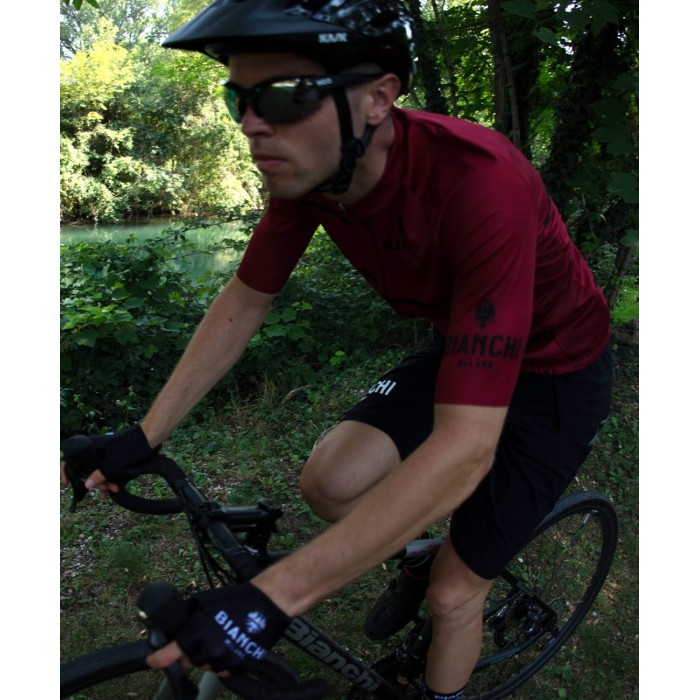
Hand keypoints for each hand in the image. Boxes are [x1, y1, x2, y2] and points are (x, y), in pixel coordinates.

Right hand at [61, 424, 159, 495]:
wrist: (150, 437)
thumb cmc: (132, 447)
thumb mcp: (115, 463)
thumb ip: (100, 475)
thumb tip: (86, 485)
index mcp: (90, 447)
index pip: (70, 459)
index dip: (65, 472)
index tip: (67, 484)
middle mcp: (95, 450)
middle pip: (86, 469)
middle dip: (93, 482)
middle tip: (103, 491)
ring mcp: (104, 454)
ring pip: (97, 471)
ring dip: (103, 482)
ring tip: (113, 490)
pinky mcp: (113, 457)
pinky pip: (106, 469)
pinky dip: (108, 479)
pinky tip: (114, 489)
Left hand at [146, 583, 290, 673]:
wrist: (268, 603)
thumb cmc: (237, 598)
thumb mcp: (206, 600)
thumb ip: (188, 615)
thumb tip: (178, 622)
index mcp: (195, 635)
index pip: (168, 655)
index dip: (157, 659)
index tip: (152, 661)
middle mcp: (207, 652)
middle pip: (189, 662)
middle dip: (191, 651)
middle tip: (204, 635)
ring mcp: (224, 662)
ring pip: (207, 667)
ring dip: (209, 656)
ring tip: (222, 637)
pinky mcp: (239, 668)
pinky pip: (224, 671)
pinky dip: (225, 661)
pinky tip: (233, 644)